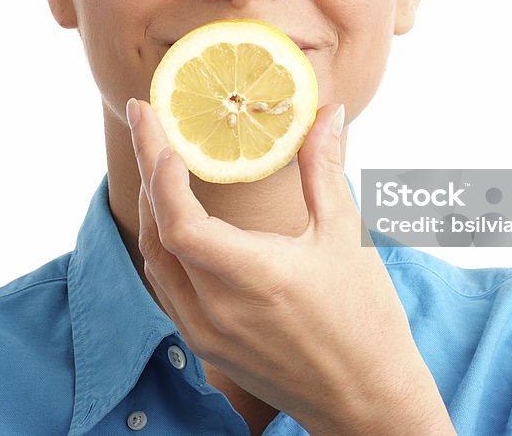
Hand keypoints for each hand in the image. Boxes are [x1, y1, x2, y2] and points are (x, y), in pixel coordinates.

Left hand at [127, 98, 454, 434]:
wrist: (365, 399)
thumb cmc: (365, 317)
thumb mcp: (348, 235)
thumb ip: (326, 168)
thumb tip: (329, 111)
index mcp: (254, 278)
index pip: (180, 224)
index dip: (161, 174)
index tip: (160, 130)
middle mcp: (217, 309)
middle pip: (158, 232)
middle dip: (148, 168)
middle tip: (146, 119)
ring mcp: (206, 331)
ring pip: (155, 260)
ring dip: (151, 206)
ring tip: (157, 159)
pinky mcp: (206, 345)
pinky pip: (165, 287)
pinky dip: (162, 245)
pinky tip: (172, 218)